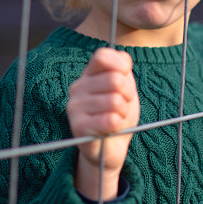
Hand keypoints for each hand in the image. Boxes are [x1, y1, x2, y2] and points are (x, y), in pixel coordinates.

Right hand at [66, 48, 139, 199]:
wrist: (112, 147)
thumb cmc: (119, 114)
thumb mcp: (126, 88)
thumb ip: (123, 70)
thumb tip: (124, 60)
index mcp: (89, 74)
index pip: (102, 56)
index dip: (120, 66)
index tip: (125, 78)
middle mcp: (78, 87)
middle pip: (115, 80)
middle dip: (128, 95)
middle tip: (122, 106)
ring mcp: (75, 106)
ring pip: (114, 101)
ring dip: (123, 113)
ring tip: (116, 118)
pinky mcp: (77, 126)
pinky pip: (110, 120)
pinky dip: (118, 126)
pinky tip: (111, 129)